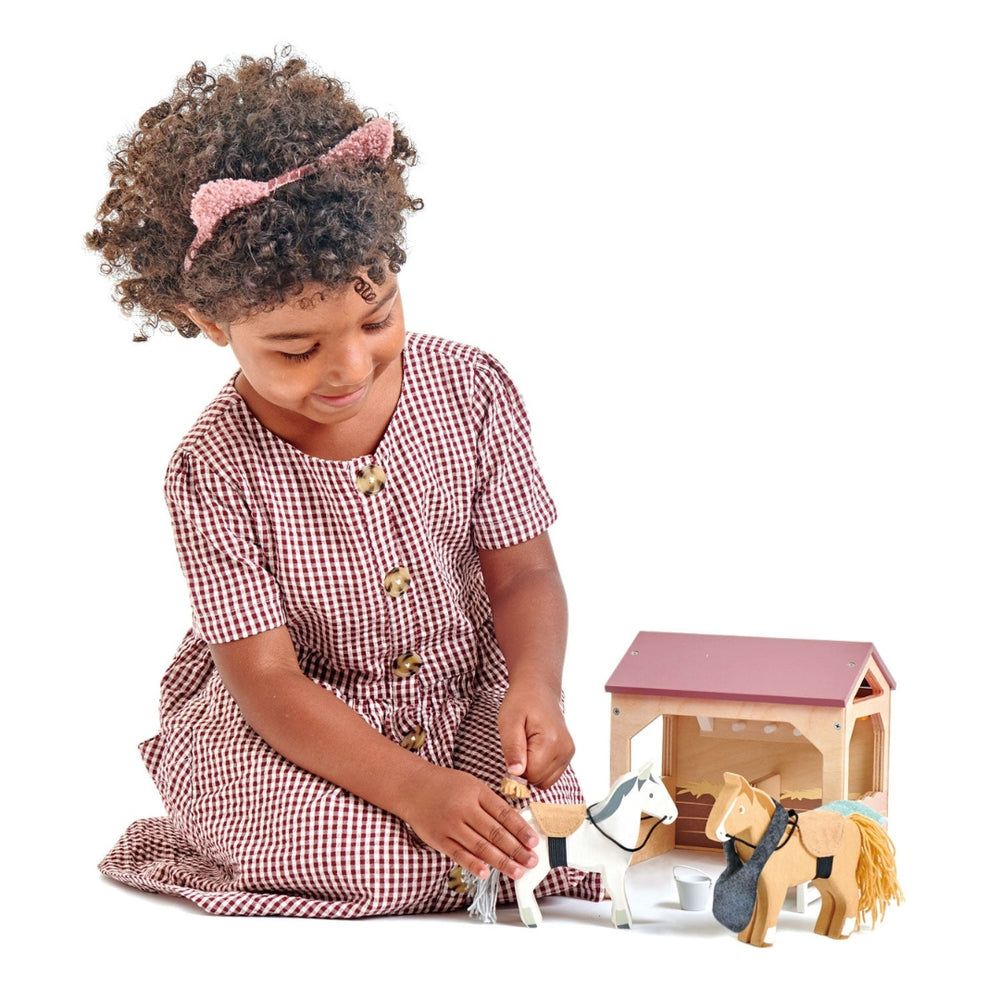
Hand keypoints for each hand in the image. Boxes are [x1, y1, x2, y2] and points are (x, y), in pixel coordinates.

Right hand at [397, 764, 538, 880]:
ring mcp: (450, 825)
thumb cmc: (446, 785)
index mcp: (477, 792)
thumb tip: (515, 825)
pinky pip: (459, 854)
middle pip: (495, 832)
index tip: (534, 842)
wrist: (412, 786)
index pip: (504, 813)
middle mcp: (464, 808)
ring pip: (480, 847)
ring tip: (517, 871)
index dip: (521, 829)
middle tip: (532, 861)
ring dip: (501, 861)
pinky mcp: (438, 839)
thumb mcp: (472, 785)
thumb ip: (491, 803)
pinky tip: (487, 873)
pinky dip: (474, 865)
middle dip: (516, 849)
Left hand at [498, 681, 574, 789]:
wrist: (538, 689)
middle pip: (539, 780)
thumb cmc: (521, 702)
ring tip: (528, 745)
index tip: (514, 749)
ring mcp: (569, 752)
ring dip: (533, 769)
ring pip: (546, 781)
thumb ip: (512, 749)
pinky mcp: (568, 753)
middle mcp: (565, 749)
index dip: (517, 767)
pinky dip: (541, 767)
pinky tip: (536, 748)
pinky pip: (552, 774)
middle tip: (521, 744)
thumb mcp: (508, 722)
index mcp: (551, 741)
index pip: (531, 776)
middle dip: (525, 769)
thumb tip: (515, 774)